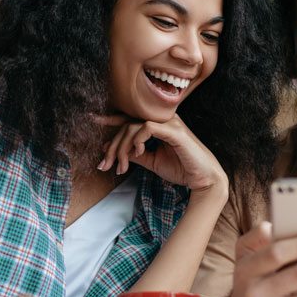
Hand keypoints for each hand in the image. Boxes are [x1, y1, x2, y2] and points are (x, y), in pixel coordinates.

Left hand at [93, 114, 227, 195]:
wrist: (204, 179)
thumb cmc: (182, 169)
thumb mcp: (153, 162)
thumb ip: (137, 154)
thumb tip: (115, 150)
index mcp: (159, 125)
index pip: (131, 118)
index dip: (111, 119)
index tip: (93, 120)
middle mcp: (164, 120)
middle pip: (127, 124)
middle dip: (112, 145)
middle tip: (105, 164)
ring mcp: (170, 123)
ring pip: (133, 126)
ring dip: (122, 147)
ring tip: (121, 166)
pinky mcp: (174, 131)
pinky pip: (147, 127)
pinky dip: (137, 140)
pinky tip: (138, 153)